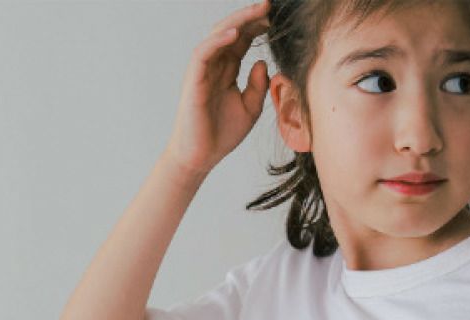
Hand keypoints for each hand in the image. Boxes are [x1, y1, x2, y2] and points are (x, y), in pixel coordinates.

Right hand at [164, 1, 273, 179]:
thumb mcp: (250, 108)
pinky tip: (235, 32)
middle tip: (270, 5)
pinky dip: (218, 40)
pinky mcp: (194, 78)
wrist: (202, 155)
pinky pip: (204, 51)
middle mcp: (215, 64)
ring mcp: (203, 69)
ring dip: (238, 21)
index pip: (242, 41)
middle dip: (250, 17)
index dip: (257, 28)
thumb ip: (258, 86)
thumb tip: (262, 62)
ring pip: (219, 35)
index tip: (276, 19)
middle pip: (232, 31)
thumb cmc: (222, 133)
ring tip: (258, 12)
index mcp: (227, 70)